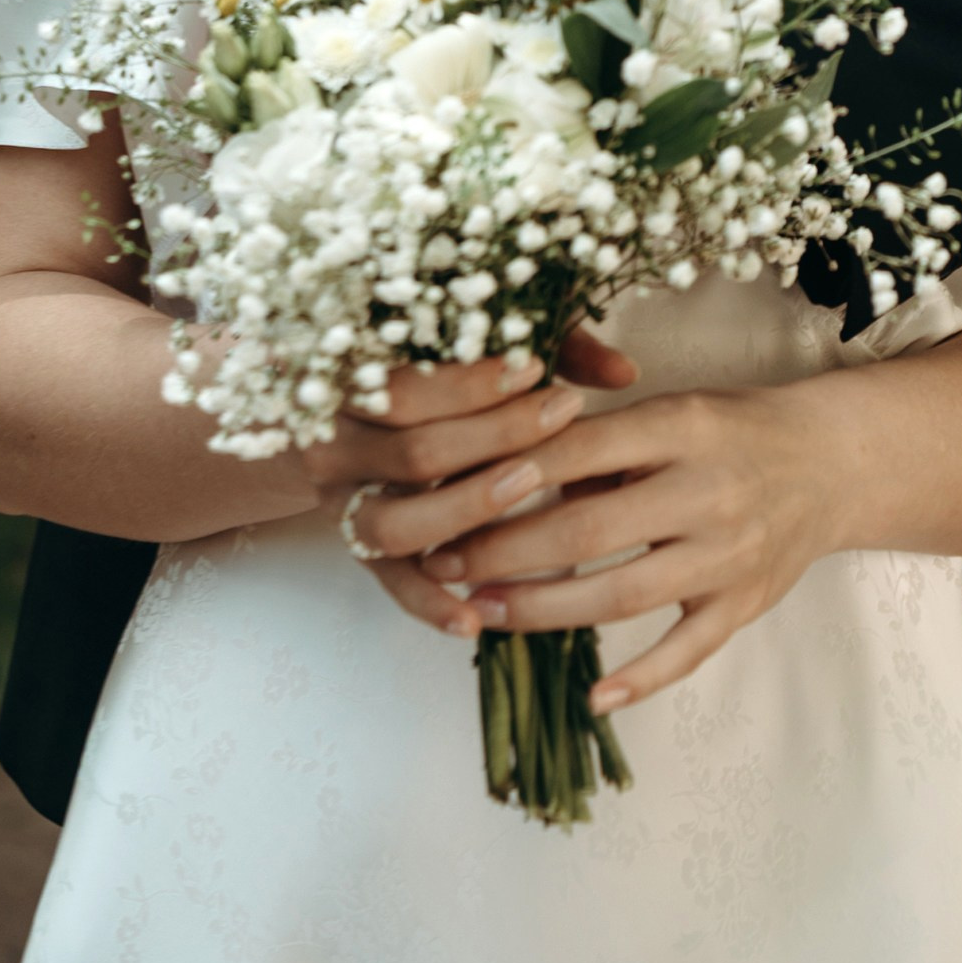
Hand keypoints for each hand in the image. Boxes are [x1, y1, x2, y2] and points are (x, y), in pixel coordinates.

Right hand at [306, 327, 638, 637]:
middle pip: (412, 452)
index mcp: (353, 384)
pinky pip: (390, 586)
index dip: (473, 382)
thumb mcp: (484, 344)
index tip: (536, 371)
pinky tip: (475, 618)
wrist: (347, 420)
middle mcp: (336, 446)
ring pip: (393, 526)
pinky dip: (430, 605)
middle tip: (558, 419)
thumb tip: (625, 373)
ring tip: (529, 489)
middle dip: (492, 438)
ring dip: (465, 513)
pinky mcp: (360, 553)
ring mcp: (344, 505)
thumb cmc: (435, 371)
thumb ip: (552, 348)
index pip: (408, 385)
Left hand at [358, 381, 839, 705]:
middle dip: (507, 551)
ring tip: (486, 613)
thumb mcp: (673, 409)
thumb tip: (504, 468)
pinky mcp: (744, 604)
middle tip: (446, 563)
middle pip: (590, 531)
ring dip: (546, 610)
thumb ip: (601, 440)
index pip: (582, 450)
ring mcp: (728, 554)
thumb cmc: (733, 431)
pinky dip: (640, 678)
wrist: (832, 461)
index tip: (451, 495)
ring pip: (624, 595)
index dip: (512, 476)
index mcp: (684, 427)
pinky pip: (687, 651)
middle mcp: (707, 490)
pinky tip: (592, 694)